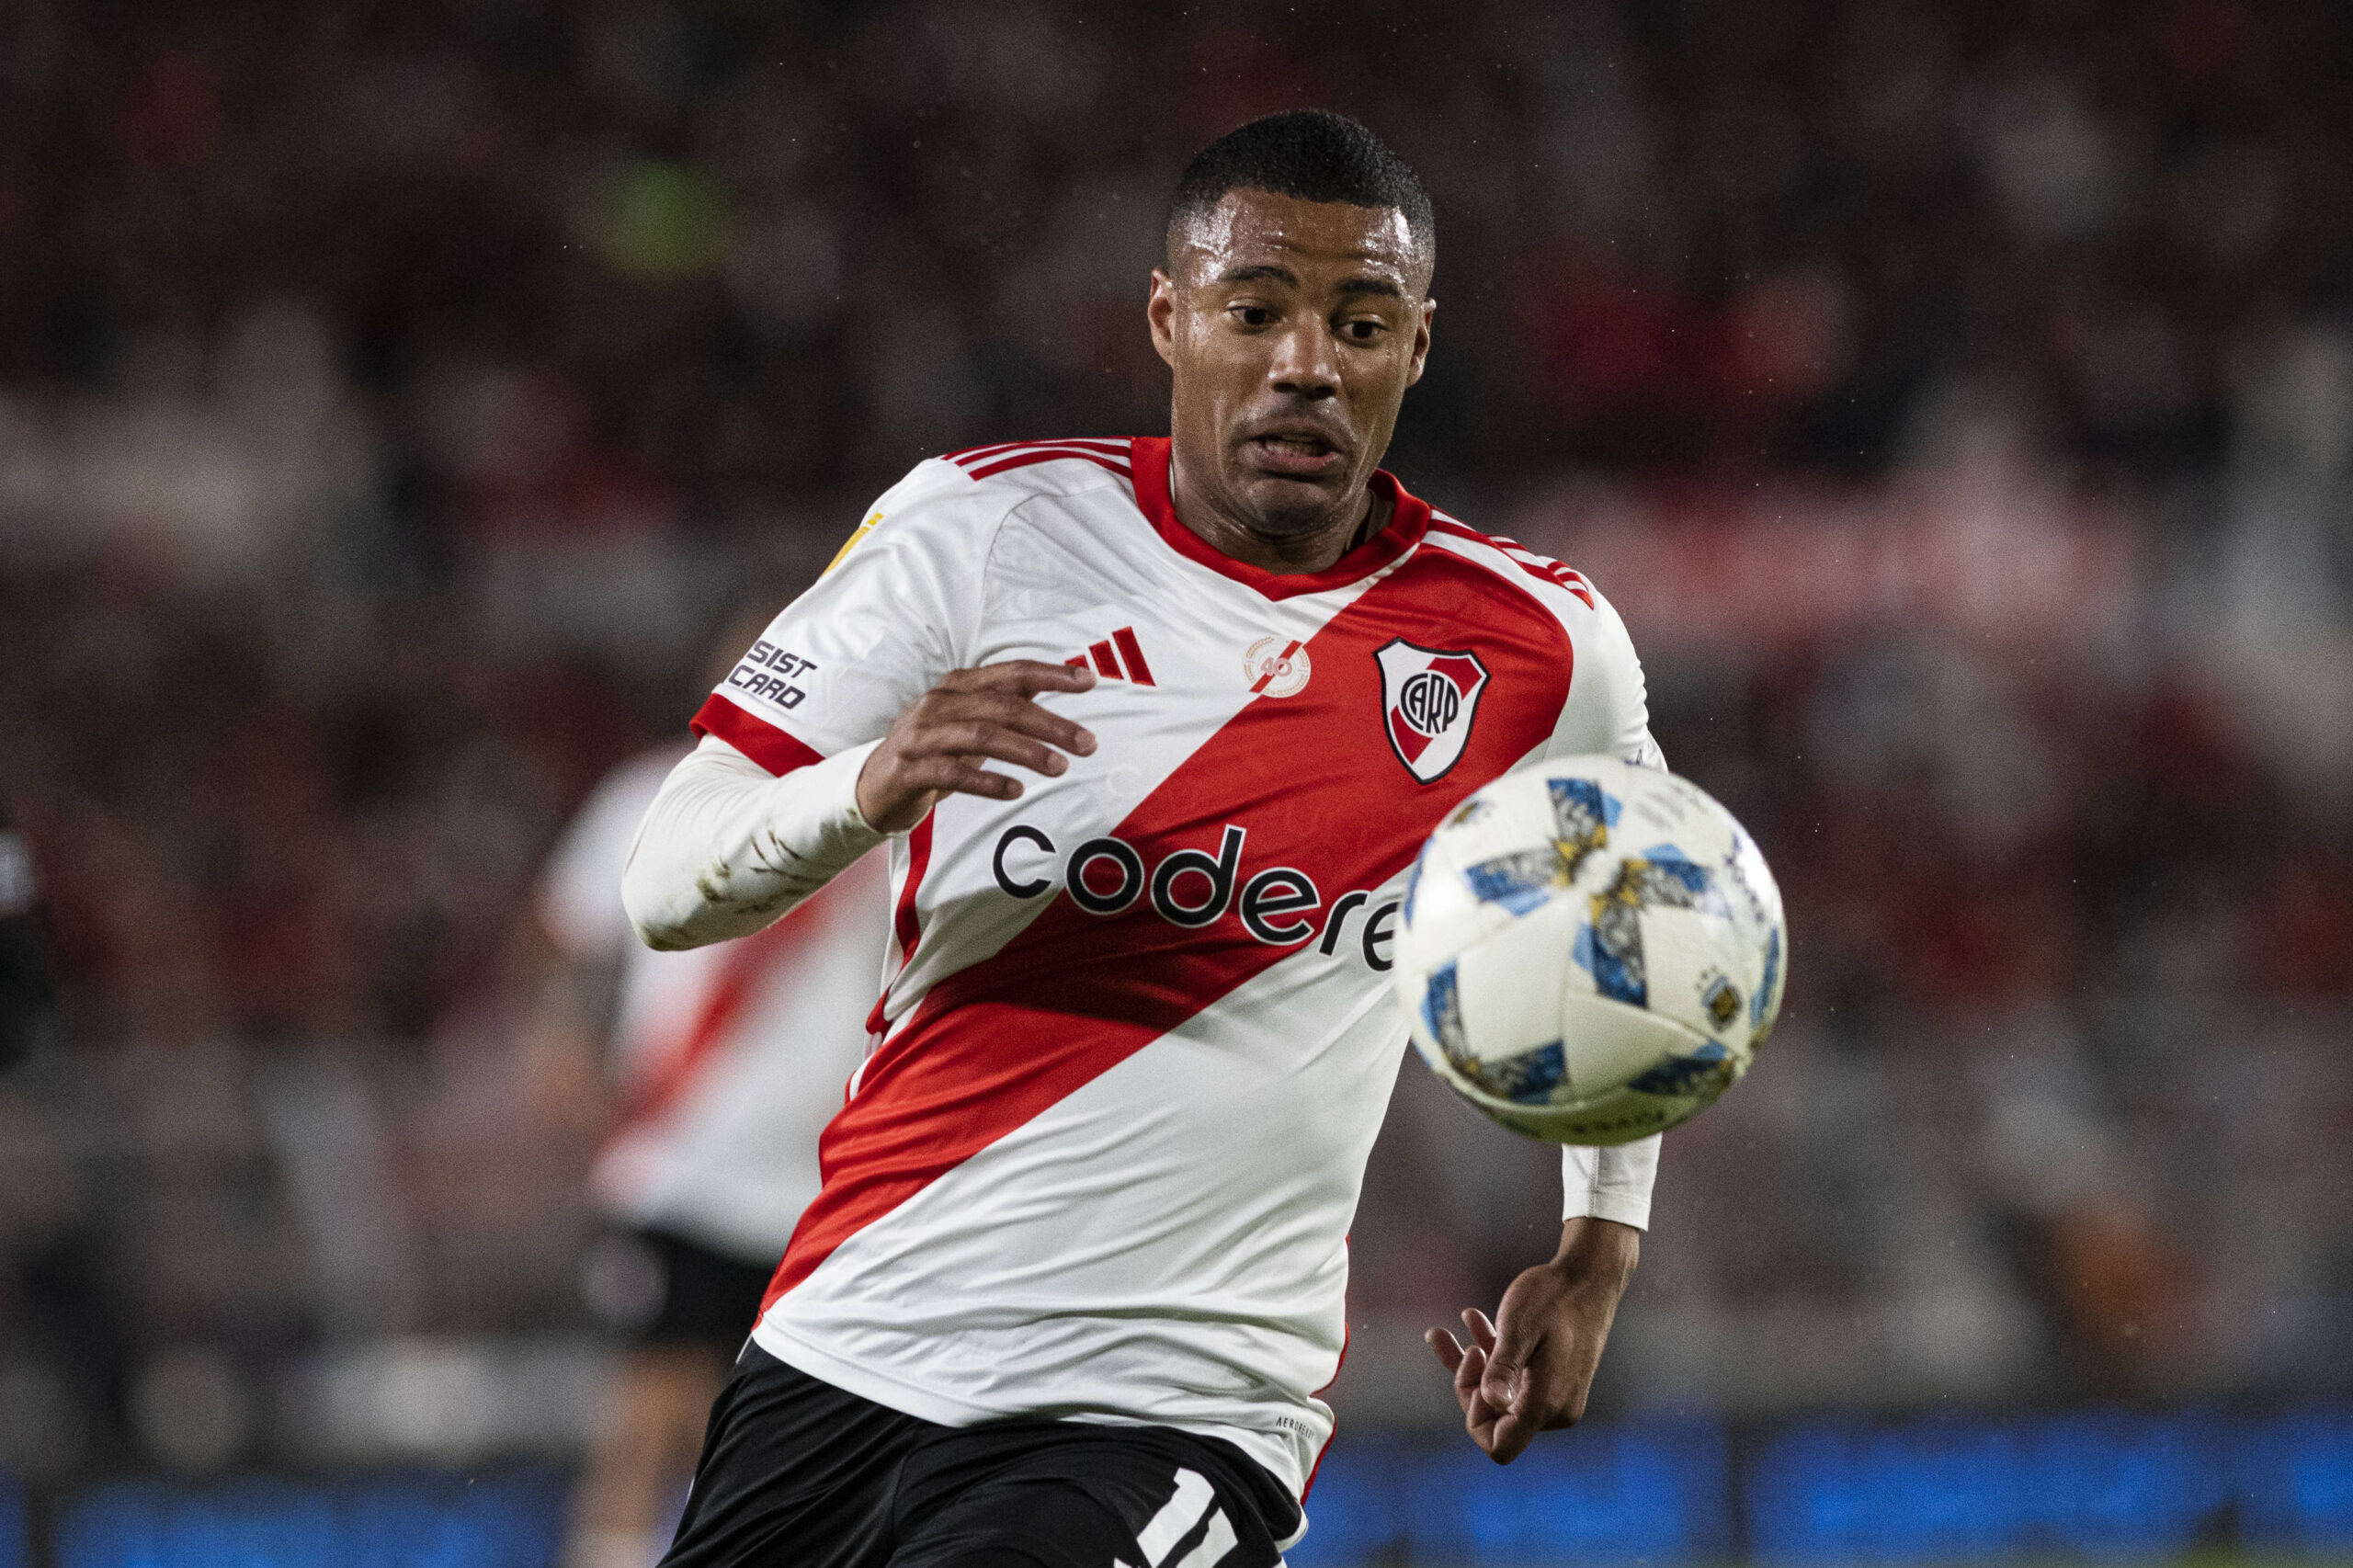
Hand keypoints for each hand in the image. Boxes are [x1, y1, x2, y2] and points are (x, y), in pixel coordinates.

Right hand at [855, 661, 1097, 832]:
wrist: (875, 784)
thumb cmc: (934, 750)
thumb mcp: (970, 720)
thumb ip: (1007, 702)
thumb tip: (1058, 683)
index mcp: (958, 686)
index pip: (1012, 673)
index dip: (1052, 675)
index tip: (1090, 681)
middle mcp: (939, 703)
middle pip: (1003, 706)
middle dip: (1051, 724)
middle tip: (1088, 743)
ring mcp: (921, 735)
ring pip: (981, 736)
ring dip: (1026, 751)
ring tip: (1060, 767)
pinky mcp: (909, 768)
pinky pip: (953, 772)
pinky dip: (987, 780)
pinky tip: (1016, 790)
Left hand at [1424, 1217, 1638, 1462]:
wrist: (1589, 1275)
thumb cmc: (1553, 1297)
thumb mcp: (1519, 1328)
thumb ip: (1503, 1368)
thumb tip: (1490, 1404)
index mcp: (1545, 1404)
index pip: (1499, 1446)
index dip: (1475, 1418)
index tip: (1477, 1376)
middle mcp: (1553, 1410)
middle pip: (1495, 1418)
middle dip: (1470, 1383)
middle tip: (1467, 1343)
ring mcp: (1554, 1397)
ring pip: (1500, 1395)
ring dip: (1475, 1363)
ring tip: (1465, 1317)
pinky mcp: (1553, 1381)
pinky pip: (1513, 1380)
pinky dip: (1492, 1355)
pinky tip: (1472, 1319)